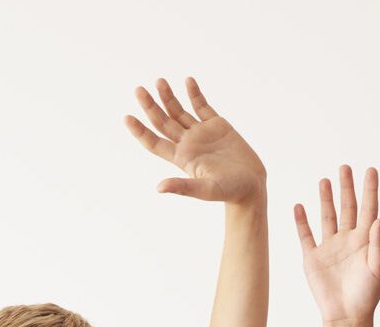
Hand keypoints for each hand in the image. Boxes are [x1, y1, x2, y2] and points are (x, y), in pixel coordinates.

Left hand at [126, 77, 264, 203]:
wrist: (252, 185)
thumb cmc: (230, 192)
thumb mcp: (206, 190)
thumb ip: (184, 187)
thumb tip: (159, 188)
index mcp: (181, 157)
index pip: (154, 142)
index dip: (140, 131)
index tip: (127, 117)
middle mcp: (188, 143)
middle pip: (162, 122)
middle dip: (150, 106)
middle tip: (138, 90)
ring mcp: (201, 133)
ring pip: (179, 111)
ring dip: (168, 96)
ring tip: (159, 81)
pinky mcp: (217, 125)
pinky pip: (202, 106)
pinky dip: (194, 93)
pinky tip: (188, 81)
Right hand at [294, 166, 379, 325]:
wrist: (346, 316)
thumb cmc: (366, 295)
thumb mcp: (378, 270)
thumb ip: (378, 245)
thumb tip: (378, 220)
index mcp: (365, 241)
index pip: (368, 209)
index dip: (370, 190)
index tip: (371, 170)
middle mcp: (347, 240)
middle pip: (347, 208)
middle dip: (346, 188)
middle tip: (345, 168)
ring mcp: (329, 247)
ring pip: (327, 217)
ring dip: (325, 199)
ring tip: (324, 180)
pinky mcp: (313, 258)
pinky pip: (306, 235)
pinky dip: (302, 221)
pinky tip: (299, 207)